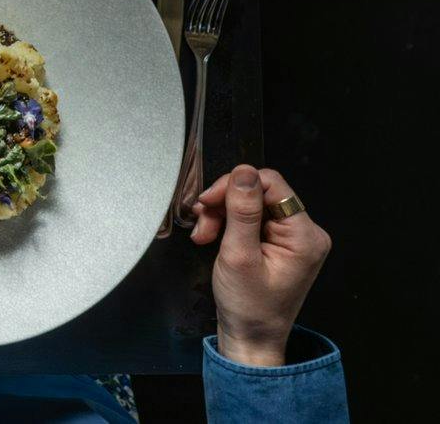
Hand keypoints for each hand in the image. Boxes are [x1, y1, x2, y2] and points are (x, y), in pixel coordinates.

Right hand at [189, 164, 331, 366]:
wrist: (252, 337)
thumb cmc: (248, 305)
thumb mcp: (239, 255)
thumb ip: (242, 211)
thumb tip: (243, 171)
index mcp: (305, 235)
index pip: (271, 184)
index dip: (235, 186)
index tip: (207, 202)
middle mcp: (305, 232)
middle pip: (260, 192)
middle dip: (225, 204)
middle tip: (203, 224)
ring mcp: (293, 237)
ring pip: (251, 203)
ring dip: (222, 213)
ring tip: (204, 235)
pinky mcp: (280, 242)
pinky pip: (252, 217)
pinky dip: (228, 222)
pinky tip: (213, 236)